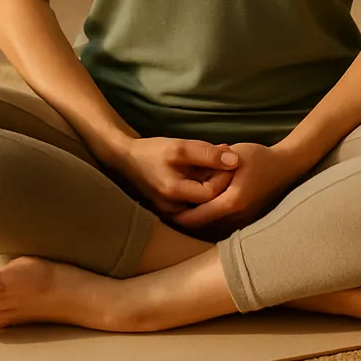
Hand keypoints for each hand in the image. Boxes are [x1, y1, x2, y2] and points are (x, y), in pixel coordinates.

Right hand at [112, 136, 241, 216]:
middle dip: (220, 181)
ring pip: (202, 203)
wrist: (125, 159)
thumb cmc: (151, 151)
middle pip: (209, 201)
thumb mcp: (181, 147)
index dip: (224, 175)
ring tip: (216, 166)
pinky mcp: (170, 210)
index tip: (230, 158)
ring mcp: (171, 213)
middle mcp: (173, 210)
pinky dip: (201, 189)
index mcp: (175, 194)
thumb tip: (236, 161)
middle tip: (226, 161)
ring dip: (212, 185)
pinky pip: (193, 203)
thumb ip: (208, 154)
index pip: (213, 192)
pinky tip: (203, 174)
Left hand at [167, 142, 309, 233]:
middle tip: (164, 212)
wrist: (286, 166)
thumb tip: (189, 176)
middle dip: (184, 220)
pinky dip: (208, 218)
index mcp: (231, 202)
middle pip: (202, 226)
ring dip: (196, 221)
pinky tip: (197, 208)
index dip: (177, 216)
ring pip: (211, 227)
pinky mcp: (247, 219)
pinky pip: (221, 223)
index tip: (162, 210)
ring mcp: (243, 220)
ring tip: (176, 212)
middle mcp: (237, 216)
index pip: (196, 217)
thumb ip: (211, 167)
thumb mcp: (231, 157)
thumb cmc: (258, 157)